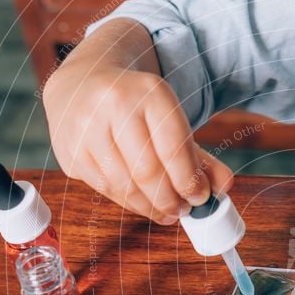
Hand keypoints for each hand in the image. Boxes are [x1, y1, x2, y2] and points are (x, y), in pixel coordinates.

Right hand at [42, 22, 232, 224]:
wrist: (83, 83)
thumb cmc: (137, 108)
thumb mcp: (171, 119)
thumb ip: (201, 156)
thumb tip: (224, 188)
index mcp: (149, 91)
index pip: (173, 148)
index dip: (189, 181)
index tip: (200, 197)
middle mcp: (113, 104)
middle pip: (148, 171)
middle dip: (170, 199)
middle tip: (182, 210)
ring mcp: (86, 128)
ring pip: (125, 185)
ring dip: (150, 207)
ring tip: (166, 211)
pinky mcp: (70, 150)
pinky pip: (105, 189)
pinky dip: (129, 203)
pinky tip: (142, 203)